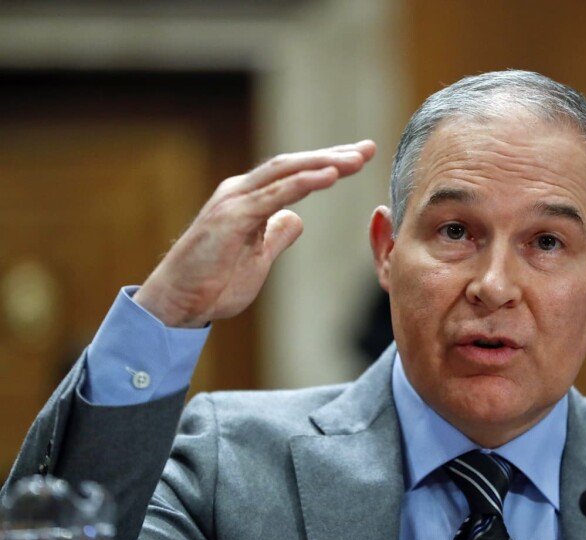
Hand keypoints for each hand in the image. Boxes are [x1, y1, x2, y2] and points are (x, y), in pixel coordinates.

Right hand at [134, 140, 376, 327]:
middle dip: (333, 154)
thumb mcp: (258, 258)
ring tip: (357, 158)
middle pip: (295, 164)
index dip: (327, 164)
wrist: (176, 304)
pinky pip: (275, 194)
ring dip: (324, 162)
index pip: (294, 173)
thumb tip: (297, 219)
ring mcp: (235, 201)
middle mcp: (242, 191)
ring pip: (287, 171)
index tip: (358, 158)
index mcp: (249, 199)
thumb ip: (276, 235)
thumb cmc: (212, 284)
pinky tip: (330, 175)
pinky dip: (304, 182)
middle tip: (369, 148)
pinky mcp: (232, 217)